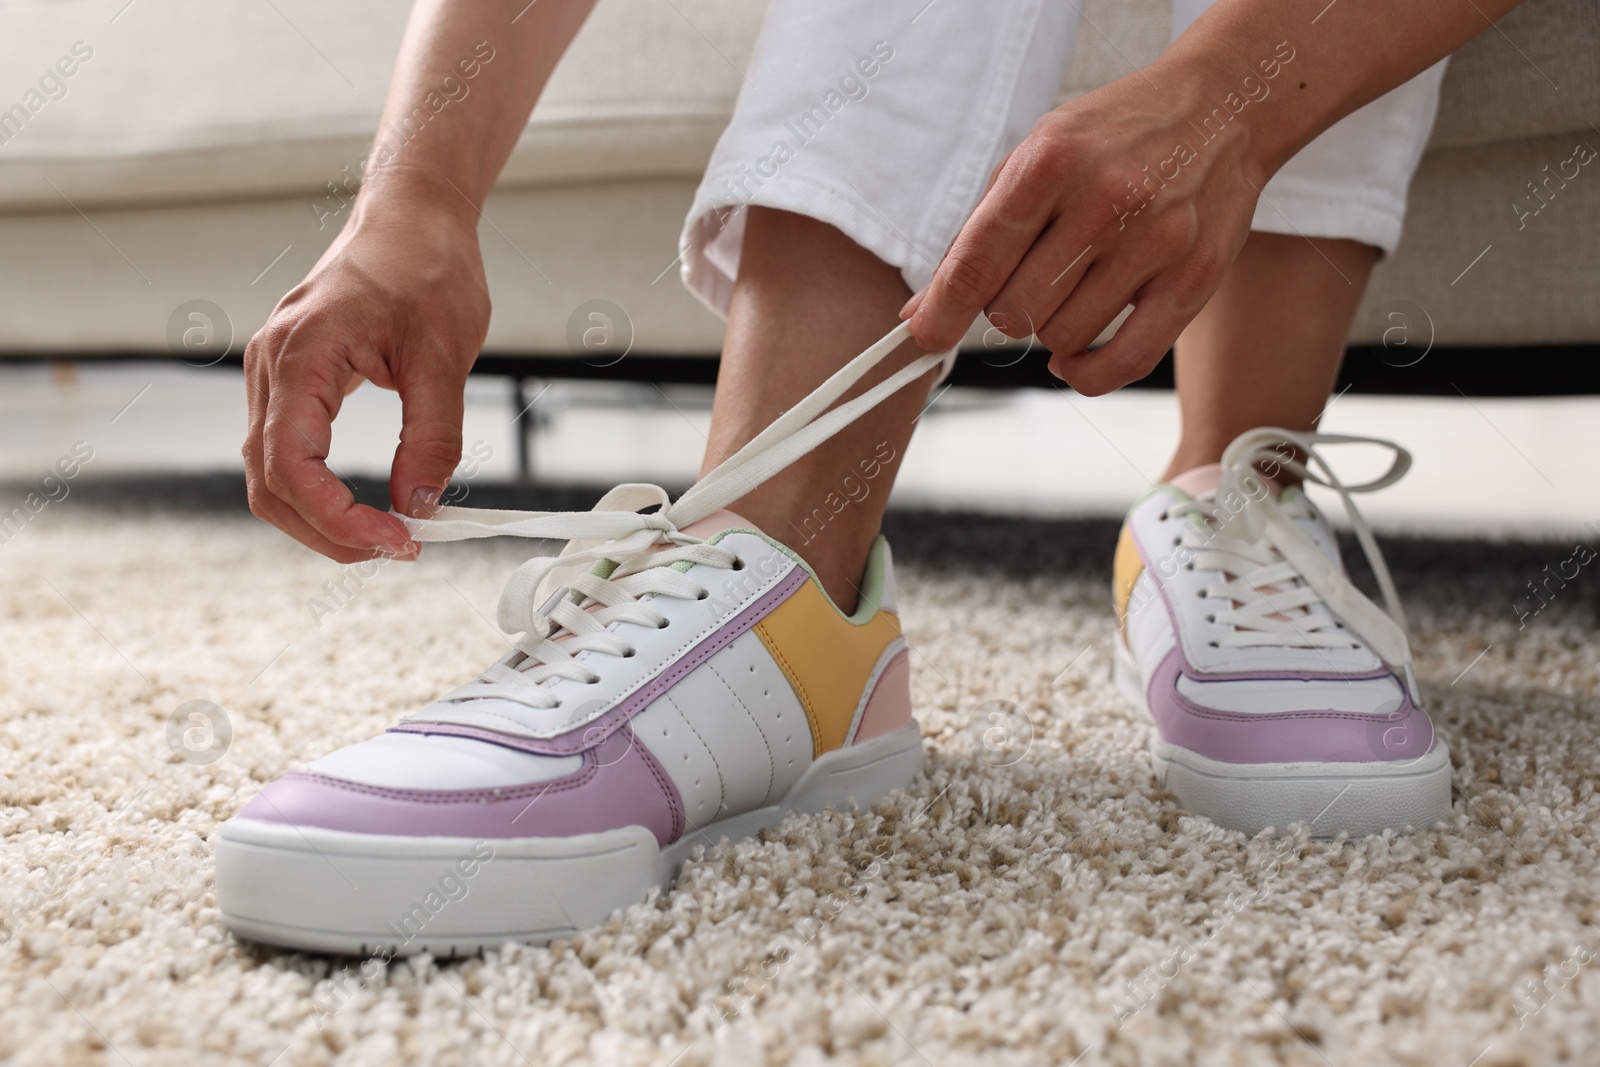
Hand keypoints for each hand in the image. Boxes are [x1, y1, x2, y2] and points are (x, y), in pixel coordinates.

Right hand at [242, 179, 489, 561]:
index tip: (397, 540)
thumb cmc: (426, 265)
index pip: (291, 467)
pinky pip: (286, 451)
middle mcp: (271, 367)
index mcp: (301, 356)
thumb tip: (420, 506)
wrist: (412, 215)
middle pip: (268, 483)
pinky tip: (364, 505)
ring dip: (320, 517)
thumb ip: (433, 437)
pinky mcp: (292, 379)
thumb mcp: (445, 356)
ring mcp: (275, 373)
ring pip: (270, 473)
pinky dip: (318, 489)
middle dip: (327, 531)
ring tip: (386, 534)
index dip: (339, 519)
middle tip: (397, 549)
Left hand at [901, 60, 1263, 394]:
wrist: (1223, 107)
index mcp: (1051, 161)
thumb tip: (921, 311)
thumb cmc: (1114, 135)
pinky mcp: (1194, 279)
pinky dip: (1087, 374)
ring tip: (1071, 289)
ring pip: (1062, 338)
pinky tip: (1075, 359)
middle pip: (1015, 310)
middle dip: (1004, 309)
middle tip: (1027, 280)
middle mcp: (1104, 200)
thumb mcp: (1036, 155)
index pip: (977, 261)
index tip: (923, 338)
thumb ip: (976, 232)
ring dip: (1051, 330)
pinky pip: (1125, 362)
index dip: (941, 312)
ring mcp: (1154, 242)